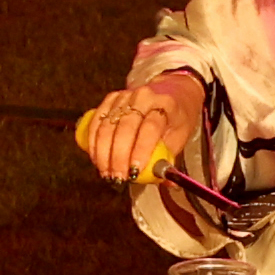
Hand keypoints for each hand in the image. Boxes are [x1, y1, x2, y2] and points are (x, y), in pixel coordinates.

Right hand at [74, 70, 207, 181]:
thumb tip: (165, 183)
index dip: (141, 150)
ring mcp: (126, 95)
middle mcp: (144, 96)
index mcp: (166, 105)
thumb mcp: (180, 136)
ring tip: (106, 173)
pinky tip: (97, 158)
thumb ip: (168, 158)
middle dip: (119, 157)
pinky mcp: (111, 98)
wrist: (173, 91)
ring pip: (107, 125)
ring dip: (104, 152)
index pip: (150, 127)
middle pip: (126, 127)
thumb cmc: (176, 118)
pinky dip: (94, 141)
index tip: (135, 172)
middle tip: (117, 178)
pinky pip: (97, 120)